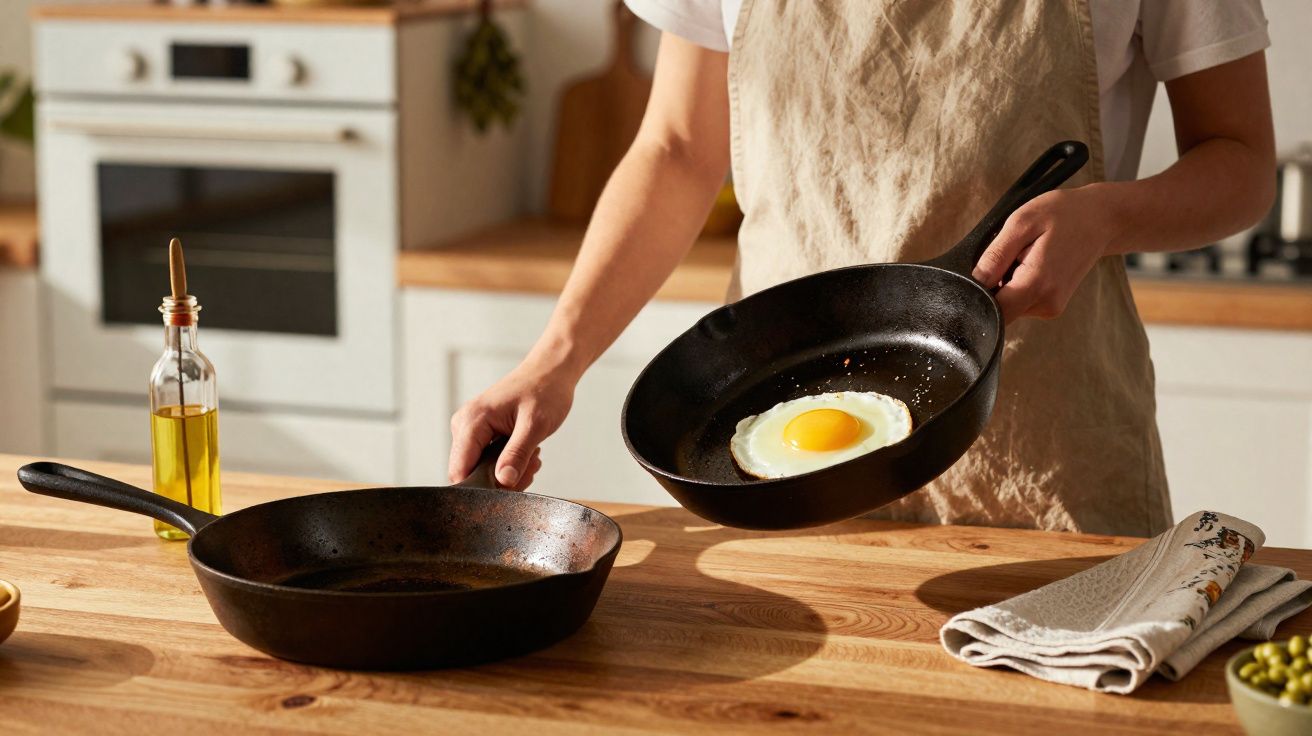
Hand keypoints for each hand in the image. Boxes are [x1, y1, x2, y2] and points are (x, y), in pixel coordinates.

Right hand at [447, 358, 577, 489]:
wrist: (550, 372)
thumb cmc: (544, 391)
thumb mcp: (535, 425)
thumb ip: (517, 454)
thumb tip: (503, 482)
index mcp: (471, 421)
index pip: (459, 471)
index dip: (482, 487)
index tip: (512, 484)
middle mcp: (464, 426)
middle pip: (470, 475)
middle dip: (502, 480)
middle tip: (531, 465)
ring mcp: (470, 430)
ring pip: (481, 471)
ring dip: (509, 472)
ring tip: (533, 456)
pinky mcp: (480, 434)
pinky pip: (488, 462)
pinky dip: (509, 464)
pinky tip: (528, 453)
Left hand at [972, 186, 1116, 323]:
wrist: (1101, 220)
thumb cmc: (1063, 214)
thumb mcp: (1022, 222)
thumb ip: (995, 255)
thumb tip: (974, 281)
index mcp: (1037, 284)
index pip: (992, 311)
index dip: (976, 296)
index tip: (980, 274)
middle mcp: (1045, 304)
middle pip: (998, 309)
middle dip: (991, 286)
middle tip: (1007, 257)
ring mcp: (1050, 308)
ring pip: (1009, 306)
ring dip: (1005, 284)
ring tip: (1022, 257)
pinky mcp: (1051, 306)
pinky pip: (1021, 302)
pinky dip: (1016, 285)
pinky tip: (1028, 264)